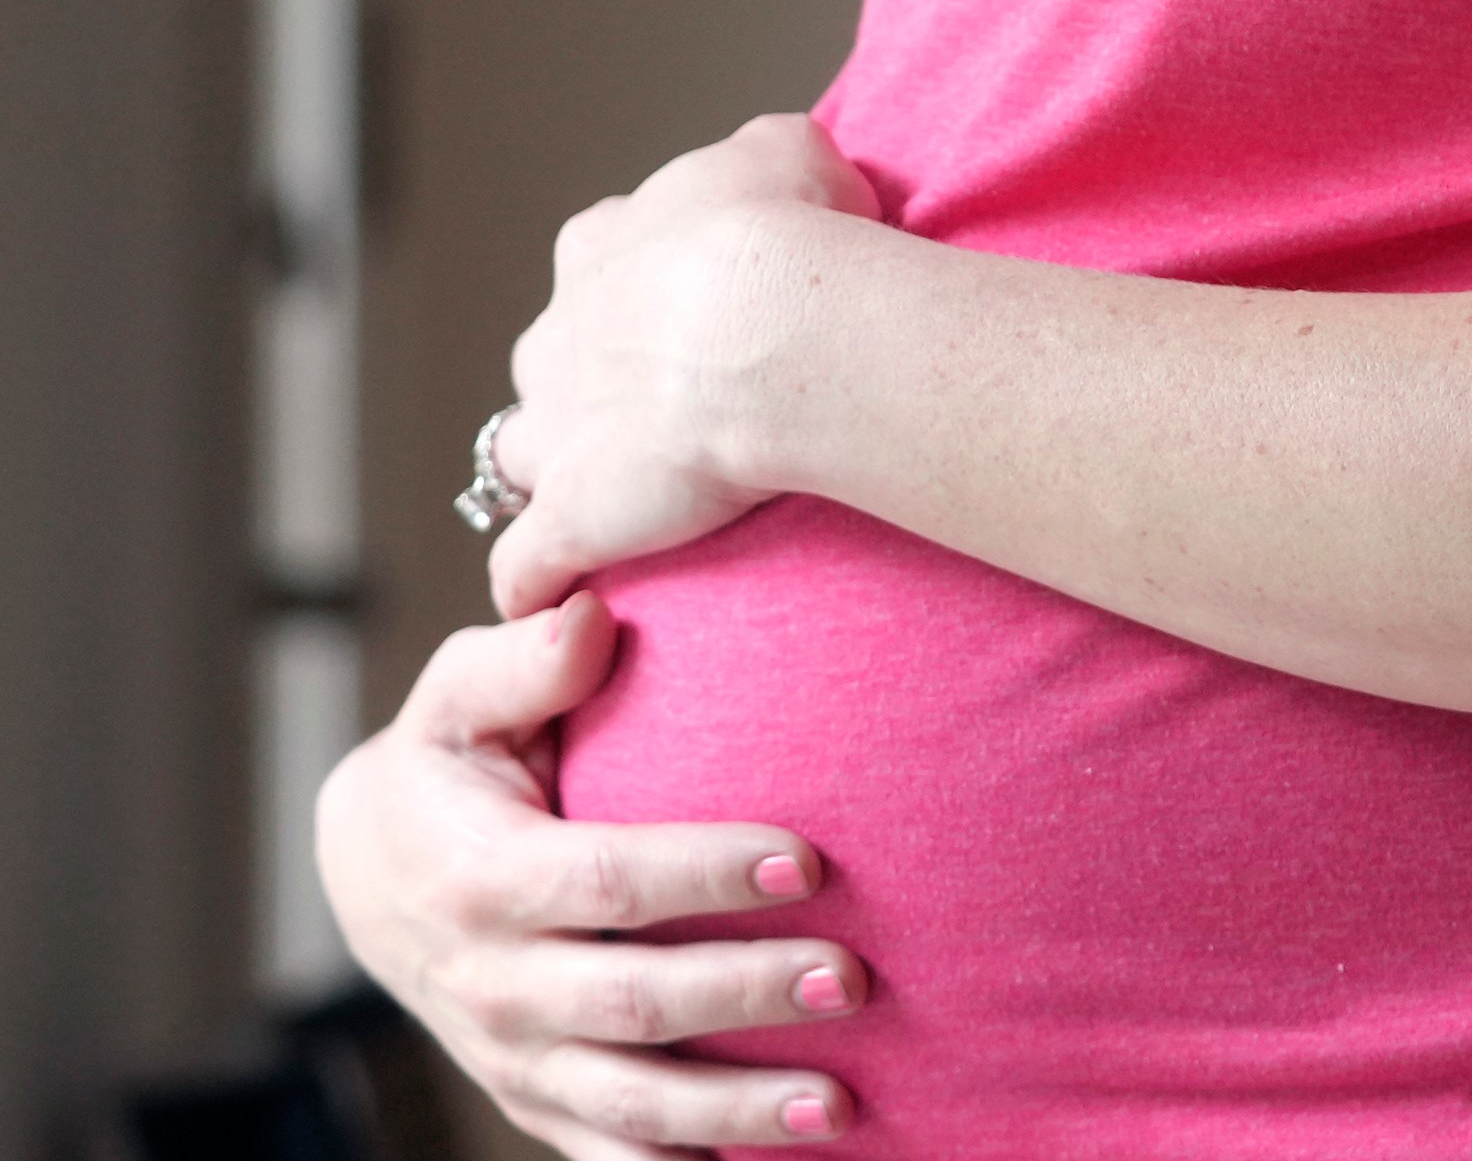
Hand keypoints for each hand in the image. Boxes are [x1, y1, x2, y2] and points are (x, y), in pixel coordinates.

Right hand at [317, 593, 864, 1157]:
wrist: (371, 876)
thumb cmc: (446, 767)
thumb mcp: (457, 700)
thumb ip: (521, 660)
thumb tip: (591, 616)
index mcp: (478, 877)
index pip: (605, 881)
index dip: (703, 872)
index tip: (806, 857)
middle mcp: (491, 983)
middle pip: (631, 1003)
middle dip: (744, 994)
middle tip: (848, 979)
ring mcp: (513, 1058)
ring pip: (633, 1103)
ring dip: (739, 1112)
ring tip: (842, 1104)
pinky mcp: (538, 1103)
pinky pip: (614, 1154)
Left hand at [489, 113, 878, 617]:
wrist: (767, 321)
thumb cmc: (789, 233)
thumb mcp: (791, 152)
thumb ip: (774, 159)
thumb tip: (791, 168)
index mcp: (602, 250)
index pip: (596, 267)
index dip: (641, 297)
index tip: (694, 316)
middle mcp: (559, 338)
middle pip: (551, 367)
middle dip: (591, 391)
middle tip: (671, 416)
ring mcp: (556, 433)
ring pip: (525, 462)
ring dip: (558, 484)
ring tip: (616, 517)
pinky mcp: (569, 520)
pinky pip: (528, 570)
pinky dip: (541, 588)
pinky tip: (570, 608)